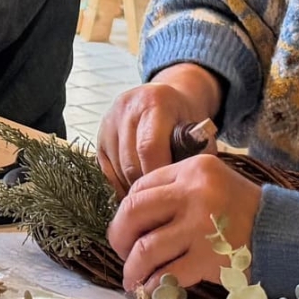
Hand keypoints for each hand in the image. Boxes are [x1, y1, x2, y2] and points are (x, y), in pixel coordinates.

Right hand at [97, 66, 223, 193]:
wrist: (168, 97)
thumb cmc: (185, 118)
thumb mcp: (198, 130)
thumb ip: (195, 155)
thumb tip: (184, 187)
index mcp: (156, 102)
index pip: (149, 147)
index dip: (157, 175)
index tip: (168, 193)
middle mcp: (127, 107)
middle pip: (130, 162)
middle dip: (145, 186)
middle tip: (160, 201)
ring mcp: (110, 120)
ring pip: (117, 169)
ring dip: (132, 187)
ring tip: (150, 194)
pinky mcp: (100, 134)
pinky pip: (105, 170)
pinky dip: (120, 184)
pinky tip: (136, 188)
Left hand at [108, 153, 260, 293]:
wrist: (284, 235)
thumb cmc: (244, 213)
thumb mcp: (212, 185)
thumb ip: (177, 192)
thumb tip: (133, 219)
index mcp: (194, 169)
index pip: (141, 187)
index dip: (125, 211)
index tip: (128, 230)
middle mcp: (195, 192)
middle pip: (134, 212)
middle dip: (119, 237)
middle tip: (121, 253)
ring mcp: (202, 225)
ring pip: (146, 248)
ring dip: (133, 268)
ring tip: (133, 279)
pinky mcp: (209, 257)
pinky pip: (167, 274)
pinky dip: (154, 285)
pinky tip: (153, 290)